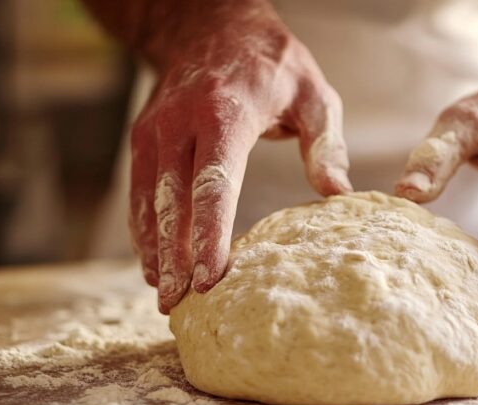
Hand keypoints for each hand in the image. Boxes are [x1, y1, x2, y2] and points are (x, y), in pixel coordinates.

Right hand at [131, 2, 350, 312]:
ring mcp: (156, 131)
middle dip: (174, 256)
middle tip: (177, 304)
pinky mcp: (144, 139)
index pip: (214, 183)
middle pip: (174, 201)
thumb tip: (337, 194)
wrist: (210, 25)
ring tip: (163, 295)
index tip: (209, 277)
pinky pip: (139, 191)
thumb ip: (324, 143)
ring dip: (154, 250)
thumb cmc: (271, 64)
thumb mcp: (312, 92)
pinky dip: (143, 229)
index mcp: (225, 114)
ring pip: (149, 201)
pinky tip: (152, 261)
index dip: (209, 234)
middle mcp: (181, 124)